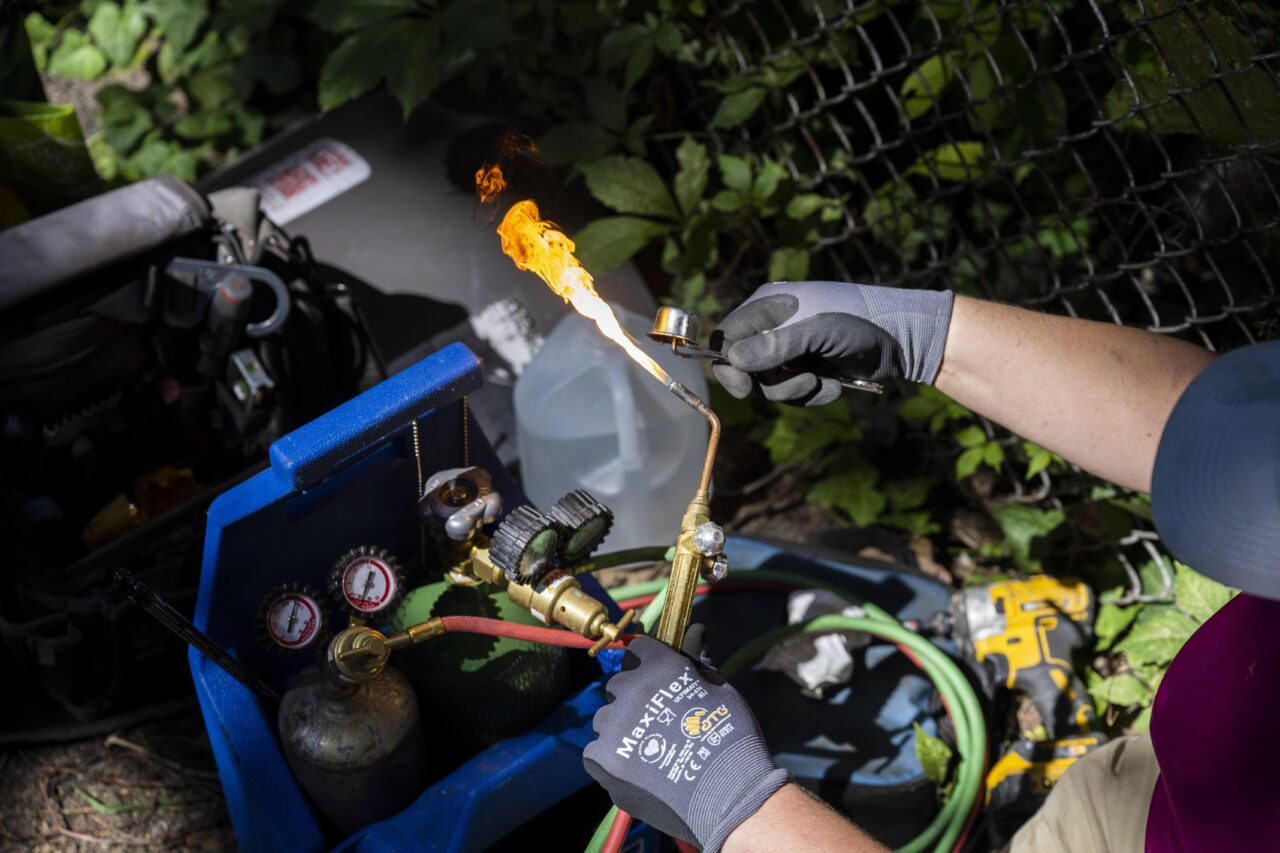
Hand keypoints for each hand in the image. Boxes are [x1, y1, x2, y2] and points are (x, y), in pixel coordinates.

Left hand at [583, 626, 789, 852]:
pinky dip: (611, 760)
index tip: (657, 679)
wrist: (728, 794)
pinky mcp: (603, 760)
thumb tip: (696, 630)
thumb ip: (697, 661)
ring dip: (620, 729)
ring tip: (648, 751)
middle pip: (618, 685)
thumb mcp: (719, 690)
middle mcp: (631, 690)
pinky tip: (636, 770)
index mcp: (661, 667)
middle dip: (633, 698)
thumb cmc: (731, 738)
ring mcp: (614, 726)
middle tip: (658, 722)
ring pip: (605, 719)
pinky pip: (595, 752)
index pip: (638, 649)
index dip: (648, 663)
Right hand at [712, 281, 953, 405]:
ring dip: (794, 390)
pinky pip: (791, 392)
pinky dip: (811, 394)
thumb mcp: (818, 331)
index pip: (728, 335)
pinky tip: (834, 387)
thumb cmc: (860, 322)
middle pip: (744, 366)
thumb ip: (776, 345)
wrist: (903, 338)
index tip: (744, 387)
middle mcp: (773, 326)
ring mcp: (790, 350)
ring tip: (822, 381)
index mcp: (769, 305)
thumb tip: (734, 361)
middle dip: (770, 381)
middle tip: (801, 383)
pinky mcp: (806, 369)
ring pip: (768, 384)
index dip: (728, 363)